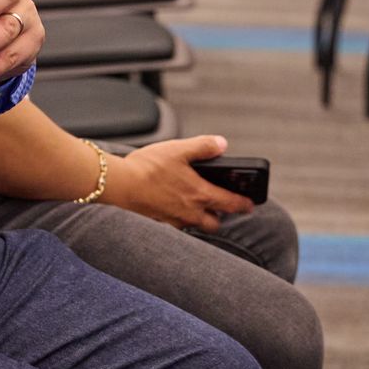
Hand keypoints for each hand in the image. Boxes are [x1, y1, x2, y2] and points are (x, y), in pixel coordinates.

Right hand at [104, 135, 253, 231]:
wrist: (119, 185)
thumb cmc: (148, 168)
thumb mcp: (178, 149)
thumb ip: (203, 147)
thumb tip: (222, 144)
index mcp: (200, 194)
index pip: (231, 204)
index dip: (244, 204)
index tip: (250, 204)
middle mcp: (190, 212)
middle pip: (215, 222)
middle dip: (221, 215)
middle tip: (222, 206)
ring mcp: (174, 220)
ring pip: (195, 224)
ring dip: (200, 217)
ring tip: (195, 204)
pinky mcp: (160, 222)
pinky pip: (177, 224)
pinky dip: (180, 216)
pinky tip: (172, 204)